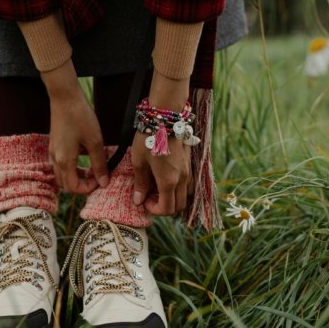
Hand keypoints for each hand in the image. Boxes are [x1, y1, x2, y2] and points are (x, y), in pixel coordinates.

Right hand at [42, 60, 109, 193]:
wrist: (65, 97)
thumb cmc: (80, 117)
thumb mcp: (94, 141)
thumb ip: (99, 164)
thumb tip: (104, 183)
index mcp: (65, 161)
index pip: (73, 187)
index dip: (87, 188)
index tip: (100, 180)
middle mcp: (55, 159)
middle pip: (65, 184)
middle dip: (81, 184)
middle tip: (97, 176)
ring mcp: (52, 151)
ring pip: (61, 174)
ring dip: (76, 176)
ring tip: (91, 168)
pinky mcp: (53, 144)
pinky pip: (60, 164)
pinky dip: (71, 167)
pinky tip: (83, 155)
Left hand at [131, 70, 191, 214]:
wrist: (166, 117)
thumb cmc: (148, 139)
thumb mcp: (139, 162)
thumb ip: (140, 183)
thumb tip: (138, 201)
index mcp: (168, 182)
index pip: (166, 209)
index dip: (154, 210)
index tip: (143, 200)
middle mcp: (182, 179)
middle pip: (179, 206)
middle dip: (164, 206)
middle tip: (149, 196)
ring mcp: (188, 171)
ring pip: (186, 196)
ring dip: (173, 197)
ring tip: (158, 187)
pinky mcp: (190, 163)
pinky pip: (188, 184)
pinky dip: (179, 188)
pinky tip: (166, 177)